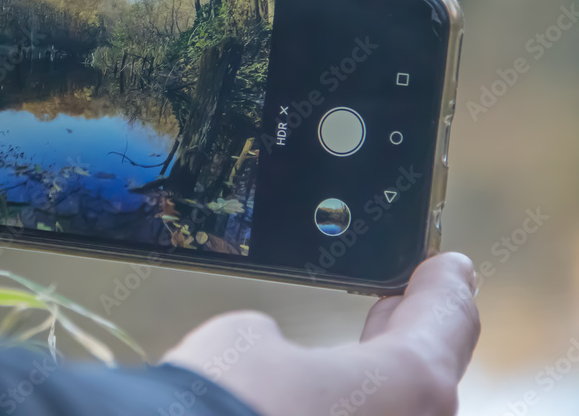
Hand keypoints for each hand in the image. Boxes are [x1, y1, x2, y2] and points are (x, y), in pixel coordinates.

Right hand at [164, 253, 480, 415]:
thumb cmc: (223, 403)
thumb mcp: (246, 337)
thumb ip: (280, 341)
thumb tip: (270, 361)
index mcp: (409, 384)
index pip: (445, 322)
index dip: (444, 289)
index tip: (448, 270)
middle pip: (429, 379)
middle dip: (415, 337)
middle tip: (406, 306)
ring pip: (394, 411)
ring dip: (381, 379)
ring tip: (365, 347)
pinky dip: (349, 410)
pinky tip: (321, 399)